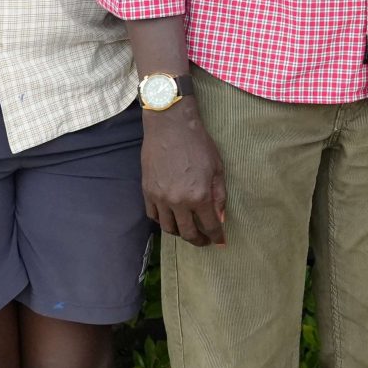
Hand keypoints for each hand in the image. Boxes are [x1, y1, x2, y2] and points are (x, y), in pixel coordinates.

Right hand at [142, 104, 228, 246]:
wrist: (170, 126)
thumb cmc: (198, 143)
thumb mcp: (217, 168)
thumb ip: (219, 196)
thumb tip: (219, 218)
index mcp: (199, 196)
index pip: (210, 226)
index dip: (216, 236)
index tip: (220, 242)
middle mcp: (178, 201)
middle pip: (187, 233)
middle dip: (198, 240)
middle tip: (204, 240)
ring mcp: (160, 198)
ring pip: (168, 228)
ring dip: (179, 232)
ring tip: (186, 230)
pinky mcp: (147, 191)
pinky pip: (153, 215)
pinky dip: (162, 220)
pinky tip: (170, 217)